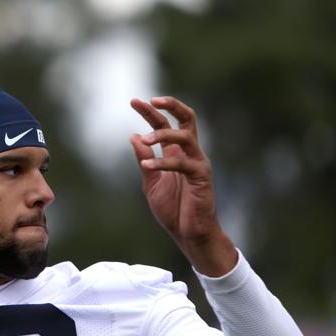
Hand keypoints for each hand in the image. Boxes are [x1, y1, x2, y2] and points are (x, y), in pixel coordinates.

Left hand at [129, 96, 236, 275]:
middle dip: (168, 106)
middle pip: (185, 119)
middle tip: (146, 101)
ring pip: (185, 136)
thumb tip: (134, 136)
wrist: (189, 234)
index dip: (151, 111)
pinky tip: (146, 165)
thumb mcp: (151, 183)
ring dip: (163, 134)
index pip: (165, 124)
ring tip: (144, 139)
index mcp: (176, 153)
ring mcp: (198, 163)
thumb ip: (144, 160)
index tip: (135, 101)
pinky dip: (163, 162)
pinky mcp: (202, 177)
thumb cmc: (173, 210)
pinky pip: (183, 163)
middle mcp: (189, 153)